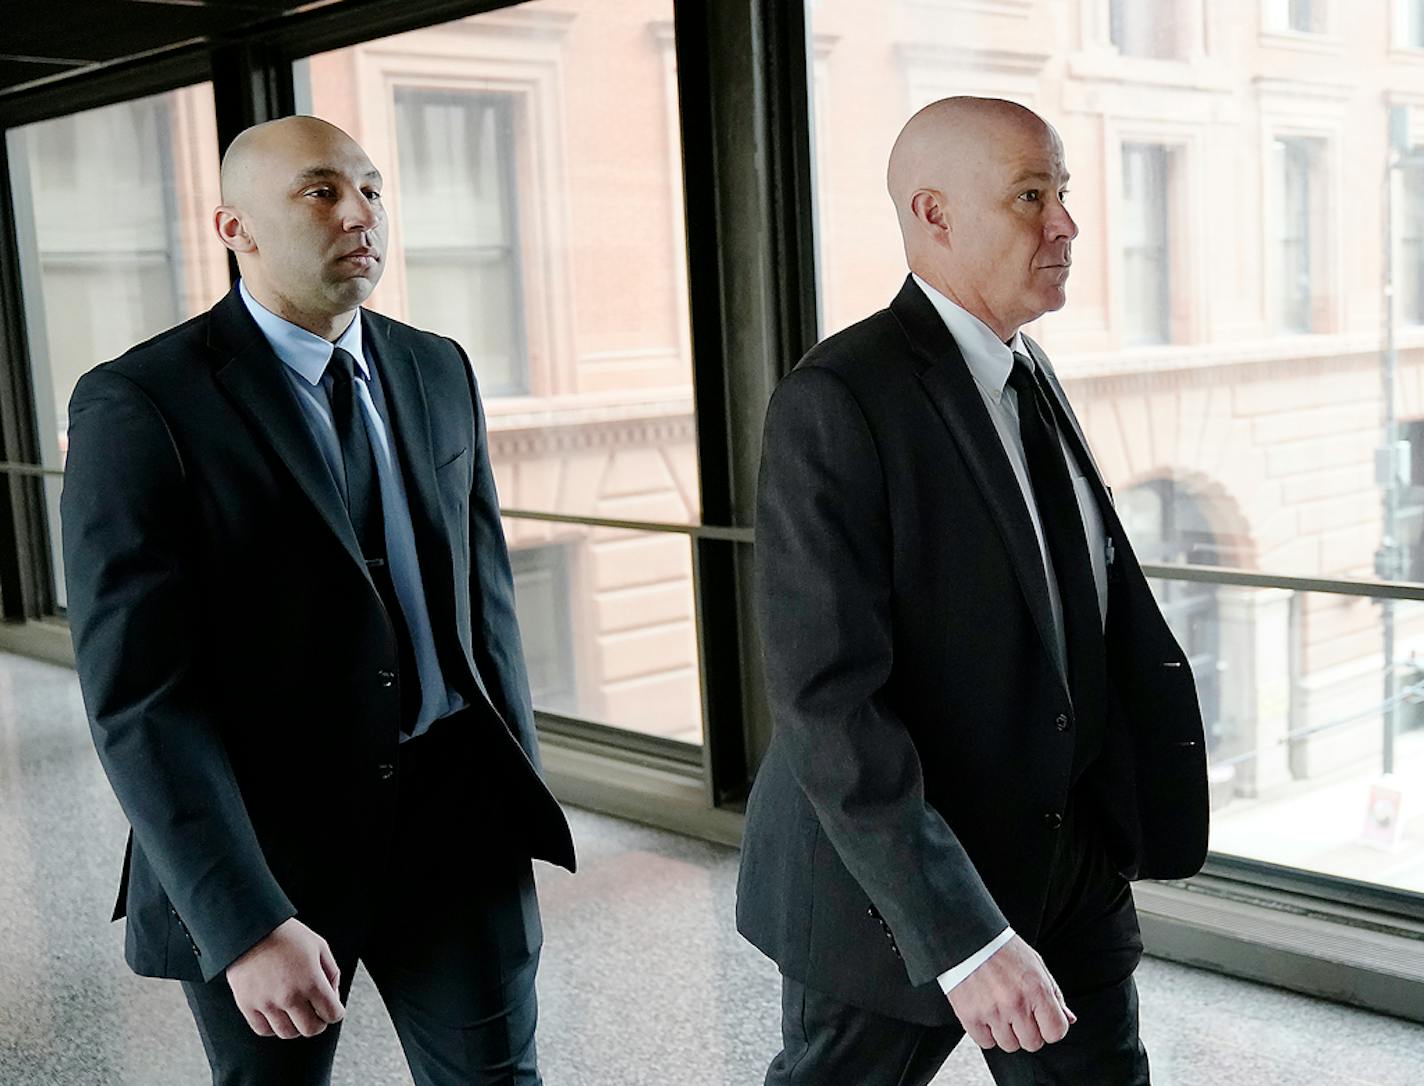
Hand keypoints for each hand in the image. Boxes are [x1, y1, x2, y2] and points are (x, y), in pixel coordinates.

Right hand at [225, 918, 344, 1038]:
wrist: (251, 928)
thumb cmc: (287, 935)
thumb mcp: (319, 946)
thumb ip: (331, 973)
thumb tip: (332, 996)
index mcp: (311, 981)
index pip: (333, 1014)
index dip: (335, 1011)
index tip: (330, 1006)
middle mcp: (289, 996)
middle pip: (311, 1030)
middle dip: (318, 1023)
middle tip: (314, 1012)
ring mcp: (267, 1003)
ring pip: (287, 1033)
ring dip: (295, 1025)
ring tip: (294, 1011)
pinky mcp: (247, 1005)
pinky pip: (264, 1030)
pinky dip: (273, 1026)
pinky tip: (276, 1013)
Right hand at [947, 935, 1074, 1052]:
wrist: (968, 937)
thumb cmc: (1003, 949)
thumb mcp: (1036, 964)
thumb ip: (1054, 994)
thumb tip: (1068, 1018)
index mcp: (1036, 990)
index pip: (1056, 1032)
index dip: (1050, 1028)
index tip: (1042, 1020)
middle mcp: (1016, 1003)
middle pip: (1032, 1043)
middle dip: (1028, 1032)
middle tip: (1018, 1014)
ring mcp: (992, 1012)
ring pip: (1009, 1045)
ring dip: (1007, 1033)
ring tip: (1000, 1011)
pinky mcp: (970, 1016)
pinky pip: (985, 1043)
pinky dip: (986, 1033)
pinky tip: (986, 1014)